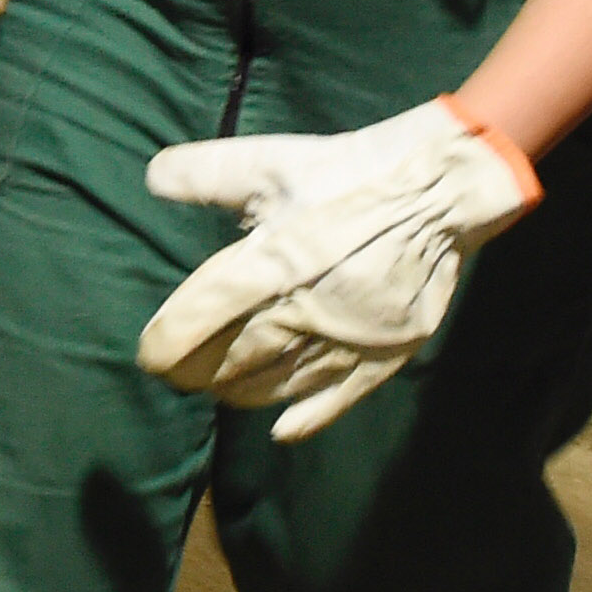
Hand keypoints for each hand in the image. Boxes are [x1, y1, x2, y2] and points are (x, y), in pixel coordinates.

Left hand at [137, 99, 543, 441]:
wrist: (441, 189)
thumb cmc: (349, 172)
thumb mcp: (271, 162)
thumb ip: (205, 174)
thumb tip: (152, 178)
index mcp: (269, 265)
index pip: (195, 322)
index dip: (163, 346)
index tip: (150, 354)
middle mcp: (302, 312)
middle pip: (229, 362)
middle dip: (194, 374)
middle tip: (177, 373)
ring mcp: (346, 340)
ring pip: (275, 386)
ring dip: (238, 391)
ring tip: (218, 386)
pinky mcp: (385, 355)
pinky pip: (338, 400)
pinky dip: (305, 419)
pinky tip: (281, 430)